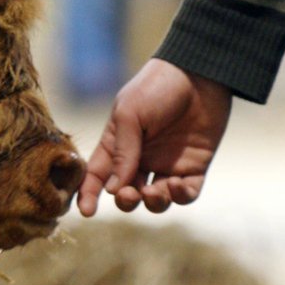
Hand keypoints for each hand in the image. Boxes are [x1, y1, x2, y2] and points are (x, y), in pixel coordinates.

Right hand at [77, 58, 231, 215]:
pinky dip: (180, 196)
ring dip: (152, 202)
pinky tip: (175, 185)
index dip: (89, 194)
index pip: (98, 174)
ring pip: (155, 199)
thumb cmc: (156, 87)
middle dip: (125, 200)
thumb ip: (122, 151)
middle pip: (127, 192)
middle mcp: (141, 158)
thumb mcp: (129, 114)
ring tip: (153, 192)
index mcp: (118, 144)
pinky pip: (186, 194)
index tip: (85, 211)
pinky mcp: (194, 167)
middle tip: (128, 194)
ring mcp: (167, 164)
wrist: (199, 73)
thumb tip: (113, 189)